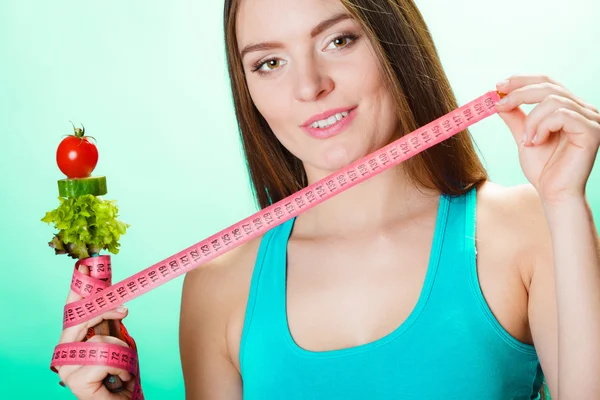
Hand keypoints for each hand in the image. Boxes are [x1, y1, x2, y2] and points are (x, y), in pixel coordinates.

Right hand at [55, 263, 134, 399]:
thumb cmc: (121, 376)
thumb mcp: (118, 343)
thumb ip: (110, 324)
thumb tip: (118, 298)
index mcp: (72, 344)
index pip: (72, 312)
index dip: (78, 289)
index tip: (85, 268)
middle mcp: (64, 356)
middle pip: (80, 320)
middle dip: (105, 310)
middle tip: (124, 310)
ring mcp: (67, 370)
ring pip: (99, 340)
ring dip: (122, 351)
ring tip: (126, 366)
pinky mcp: (76, 382)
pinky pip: (106, 359)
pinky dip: (122, 365)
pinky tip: (123, 377)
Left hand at [494, 74, 599, 204]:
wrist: (553, 193)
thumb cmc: (543, 169)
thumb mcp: (523, 137)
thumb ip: (516, 118)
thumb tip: (500, 99)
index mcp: (569, 108)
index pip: (547, 82)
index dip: (522, 80)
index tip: (498, 86)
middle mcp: (583, 109)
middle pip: (549, 85)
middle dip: (519, 93)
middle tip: (499, 104)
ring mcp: (590, 119)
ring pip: (553, 100)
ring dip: (531, 120)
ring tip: (525, 140)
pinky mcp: (592, 130)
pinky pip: (562, 115)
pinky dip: (542, 127)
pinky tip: (536, 143)